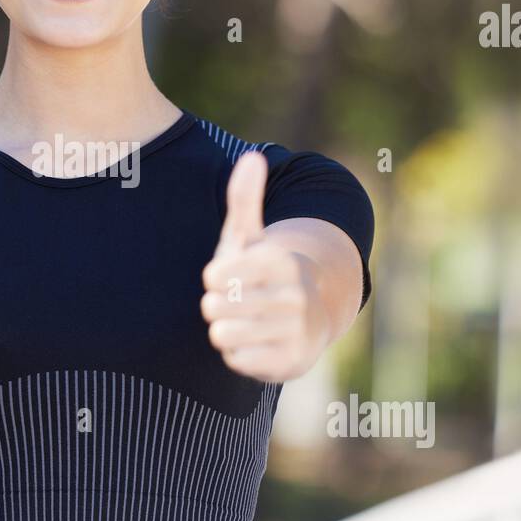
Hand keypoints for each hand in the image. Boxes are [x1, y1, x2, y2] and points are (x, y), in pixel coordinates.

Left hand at [200, 151, 328, 382]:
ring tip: (246, 322)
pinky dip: (238, 353)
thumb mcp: (252, 236)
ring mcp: (296, 331)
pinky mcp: (291, 363)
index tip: (230, 277)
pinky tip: (256, 344)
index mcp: (283, 262)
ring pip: (222, 333)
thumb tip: (253, 157)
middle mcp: (295, 297)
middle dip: (217, 305)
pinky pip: (235, 359)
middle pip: (214, 306)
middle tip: (238, 302)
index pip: (214, 275)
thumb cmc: (264, 273)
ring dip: (225, 329)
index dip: (214, 278)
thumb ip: (246, 199)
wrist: (305, 320)